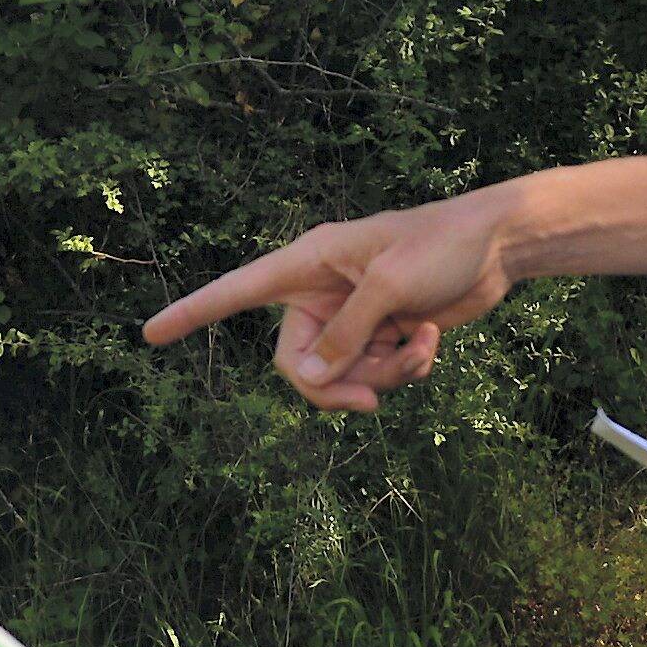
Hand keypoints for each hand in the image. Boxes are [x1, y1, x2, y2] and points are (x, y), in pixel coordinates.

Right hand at [144, 191, 518, 410]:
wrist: (497, 246)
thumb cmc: (442, 245)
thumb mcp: (390, 287)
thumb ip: (347, 335)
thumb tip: (309, 378)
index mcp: (308, 264)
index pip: (235, 291)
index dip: (191, 313)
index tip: (149, 334)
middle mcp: (321, 293)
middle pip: (296, 364)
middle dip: (336, 387)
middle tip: (374, 401)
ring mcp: (352, 317)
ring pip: (341, 376)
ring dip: (385, 375)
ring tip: (422, 346)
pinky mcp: (382, 334)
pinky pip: (375, 374)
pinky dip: (404, 368)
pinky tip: (431, 341)